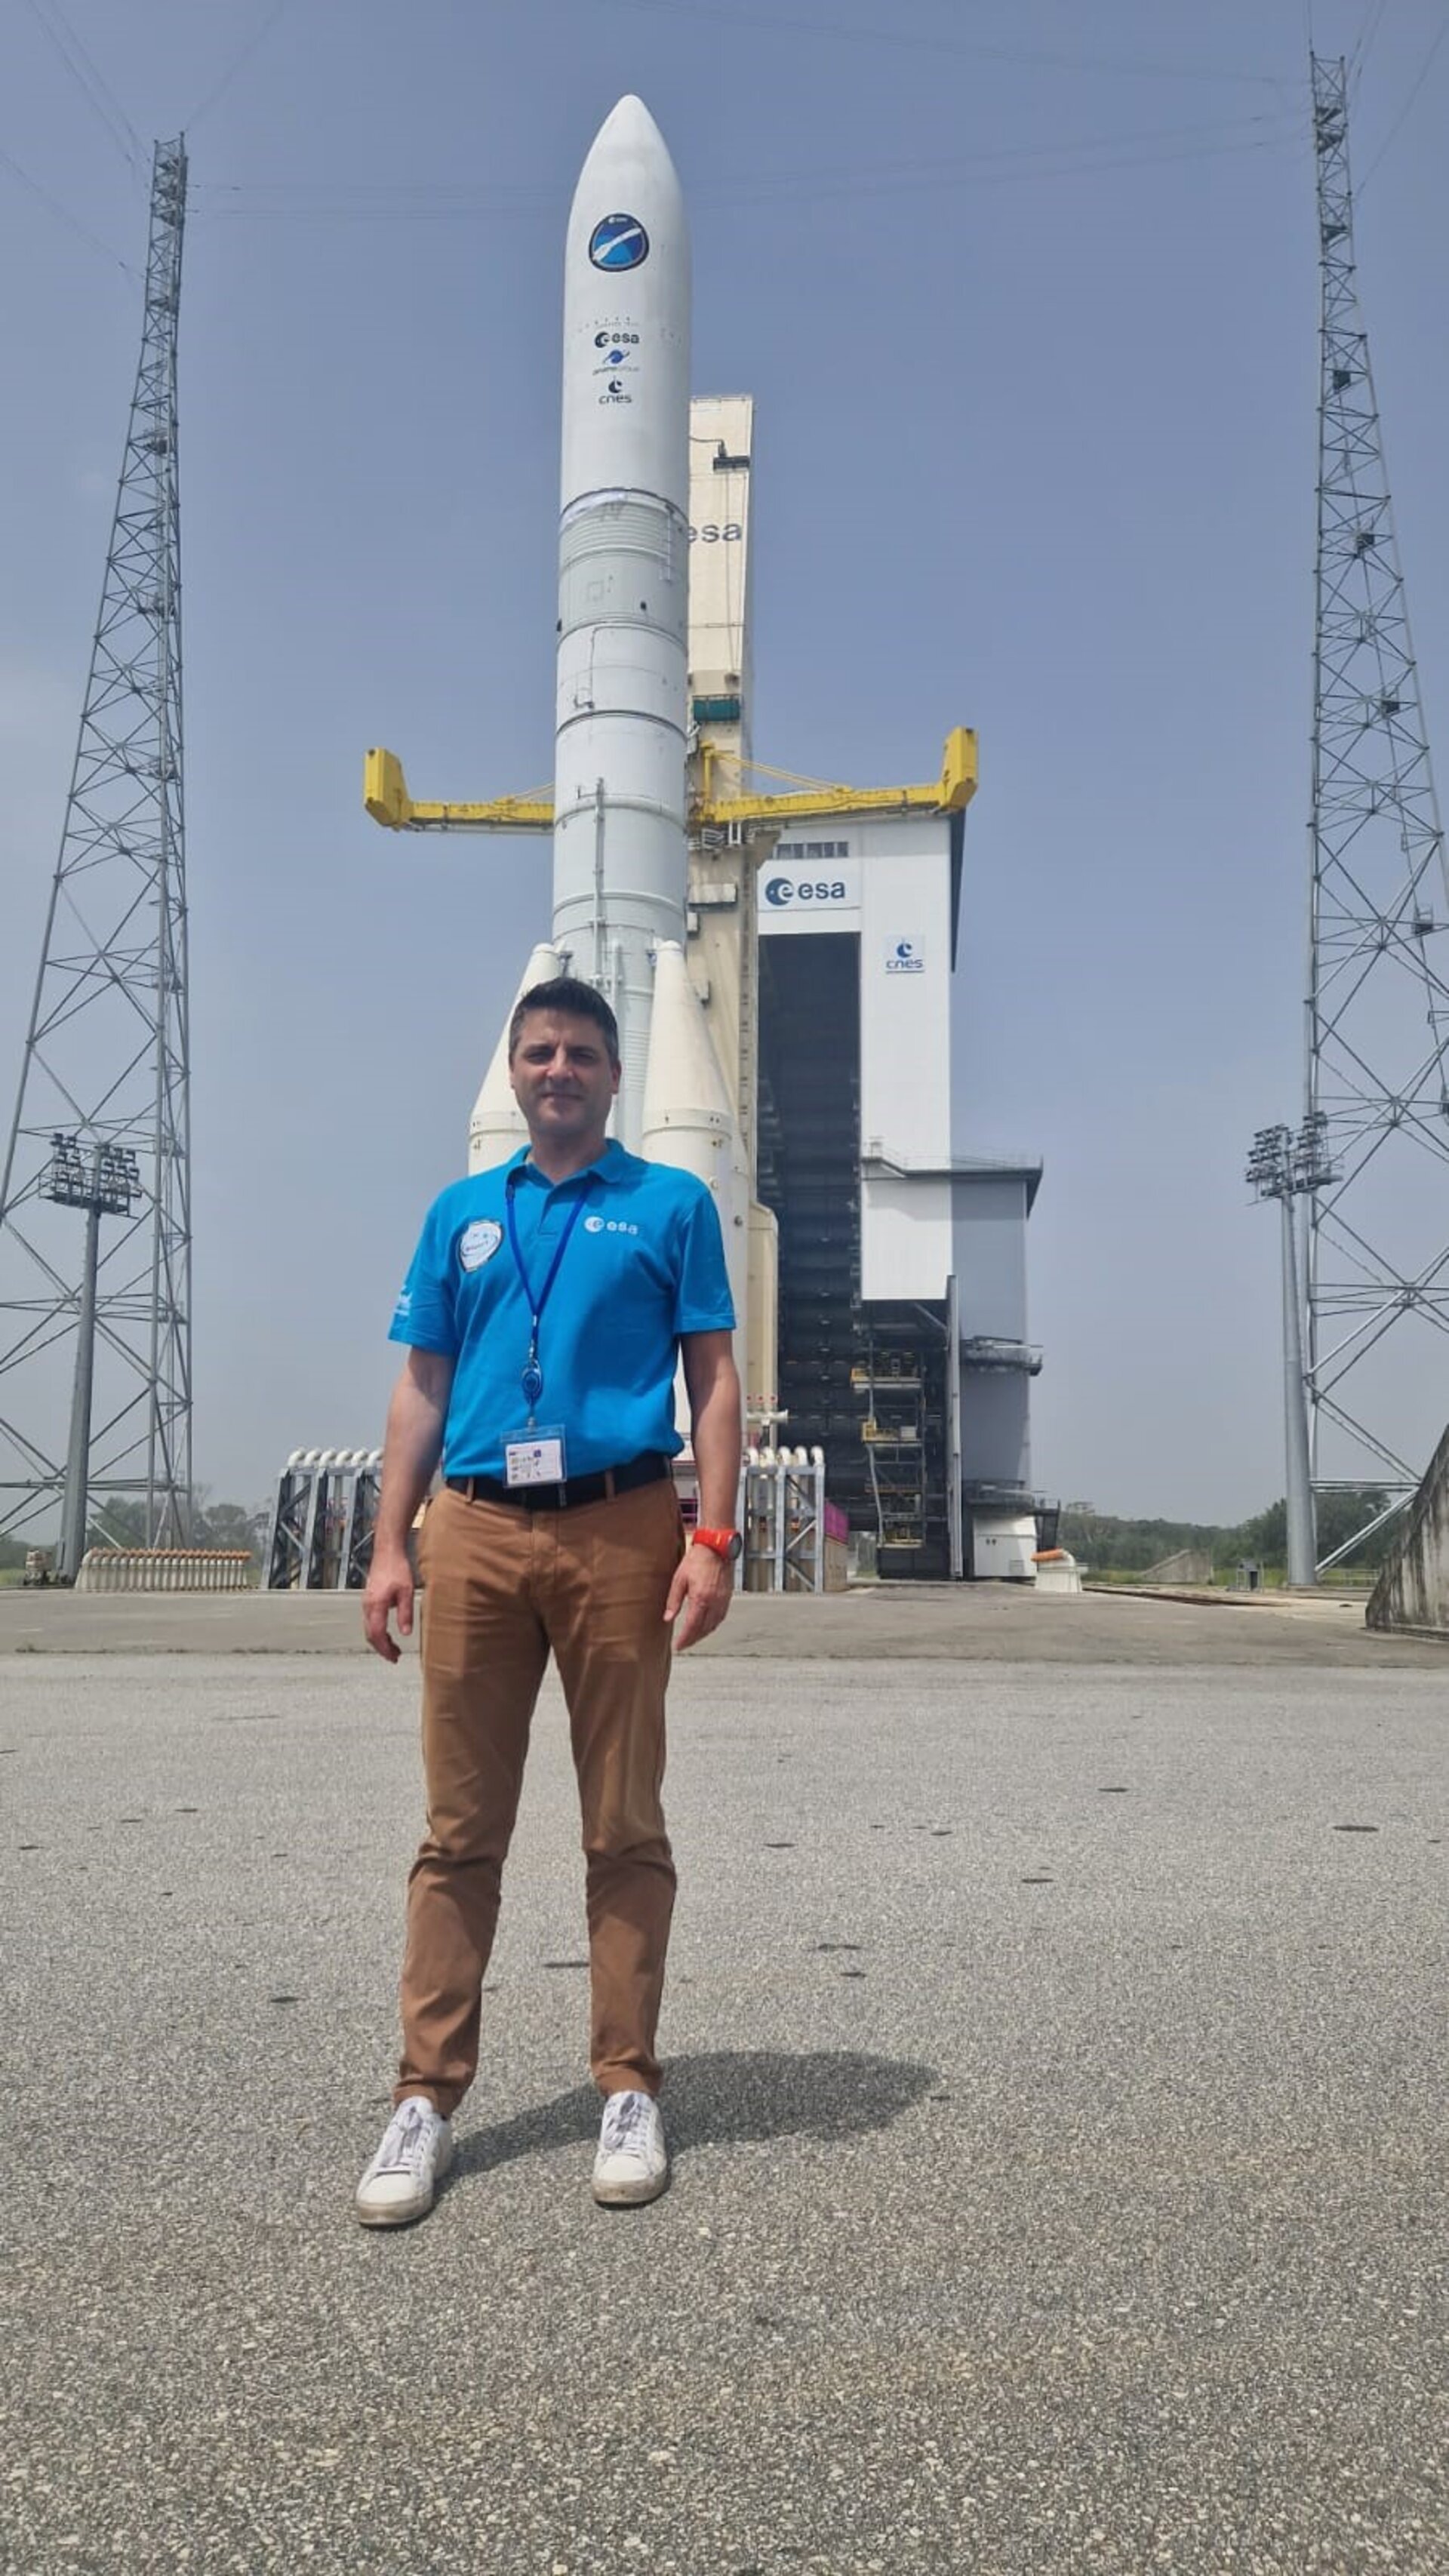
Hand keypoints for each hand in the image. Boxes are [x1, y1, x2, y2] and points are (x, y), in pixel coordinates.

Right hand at [363, 1543, 414, 1663]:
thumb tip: (405, 1633)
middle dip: (382, 1648)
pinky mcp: (369, 1599)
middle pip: (370, 1634)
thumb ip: (405, 1613)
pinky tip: (387, 1632)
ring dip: (379, 1641)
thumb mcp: (406, 1591)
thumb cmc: (396, 1568)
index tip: (393, 1657)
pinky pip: (369, 1621)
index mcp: (376, 1605)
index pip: (377, 1634)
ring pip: (368, 1628)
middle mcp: (368, 1605)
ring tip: (393, 1648)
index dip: (385, 1648)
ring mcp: (366, 1602)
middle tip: (394, 1657)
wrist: (387, 1552)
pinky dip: (377, 1631)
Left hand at [664, 1540, 732, 1651]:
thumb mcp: (679, 1579)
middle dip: (693, 1639)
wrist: (716, 1547)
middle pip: (704, 1629)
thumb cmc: (698, 1559)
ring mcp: (723, 1600)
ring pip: (714, 1625)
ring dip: (703, 1634)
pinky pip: (720, 1617)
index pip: (692, 1627)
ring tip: (693, 1638)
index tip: (678, 1646)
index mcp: (701, 1599)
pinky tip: (706, 1625)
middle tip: (684, 1644)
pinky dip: (712, 1625)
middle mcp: (714, 1602)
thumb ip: (674, 1600)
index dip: (685, 1639)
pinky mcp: (727, 1597)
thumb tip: (668, 1617)